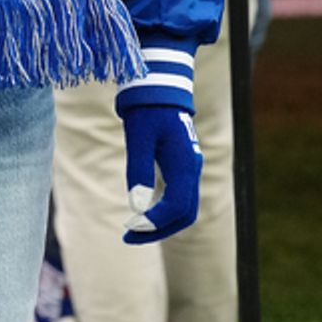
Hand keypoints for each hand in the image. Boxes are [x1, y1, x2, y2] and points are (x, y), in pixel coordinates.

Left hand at [120, 103, 201, 244]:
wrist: (159, 86)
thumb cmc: (147, 110)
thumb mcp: (137, 137)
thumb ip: (138, 170)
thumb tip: (137, 207)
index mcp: (184, 163)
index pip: (177, 207)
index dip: (155, 223)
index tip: (129, 227)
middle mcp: (192, 169)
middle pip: (186, 214)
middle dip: (159, 230)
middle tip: (128, 236)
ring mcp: (190, 168)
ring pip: (185, 208)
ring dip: (162, 223)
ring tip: (134, 229)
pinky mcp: (183, 166)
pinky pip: (180, 198)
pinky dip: (164, 212)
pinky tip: (143, 213)